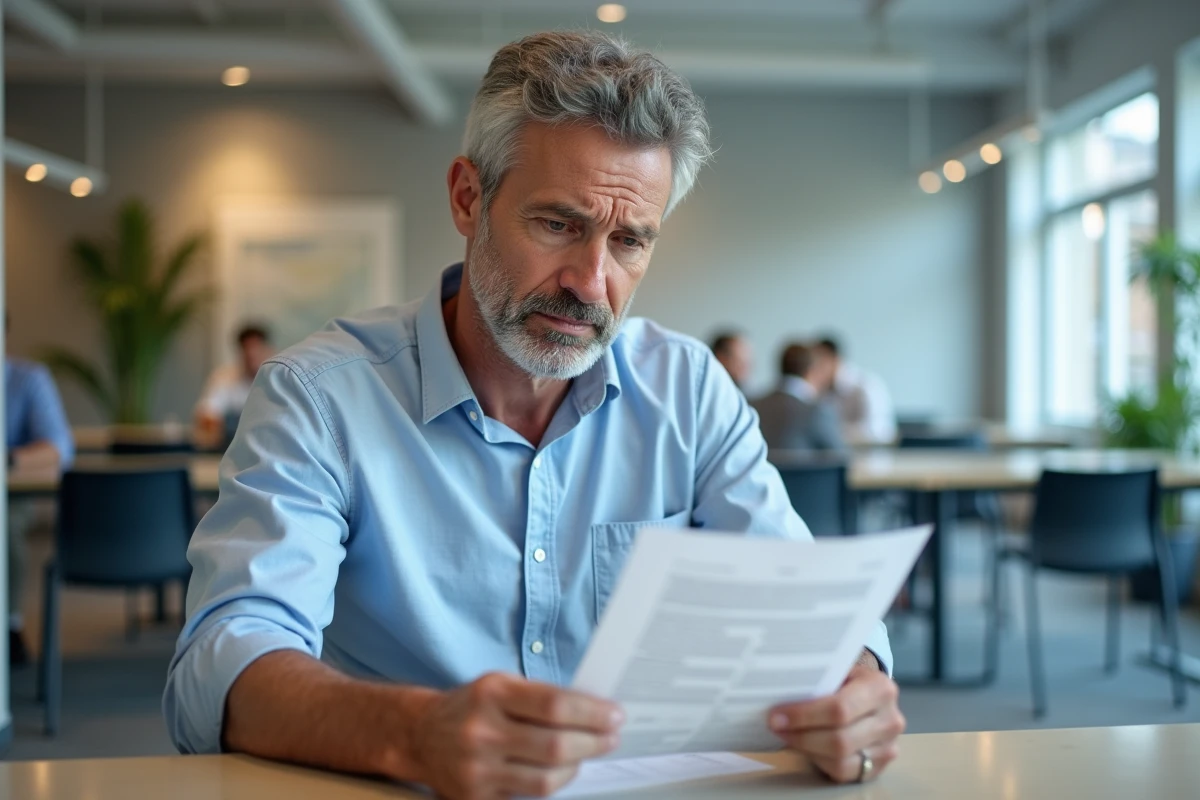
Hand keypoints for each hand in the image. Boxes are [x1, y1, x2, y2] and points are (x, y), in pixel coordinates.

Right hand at [409, 672, 623, 799]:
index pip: (554, 706)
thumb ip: (542, 696)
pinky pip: (527, 797)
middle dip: (593, 743)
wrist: (421, 735)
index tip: (614, 715)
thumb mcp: (500, 684)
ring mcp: (477, 770)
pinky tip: (560, 771)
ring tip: (586, 754)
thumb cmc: (472, 706)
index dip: (591, 713)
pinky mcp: (476, 798)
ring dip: (576, 767)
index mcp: (491, 694)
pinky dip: (551, 784)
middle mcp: (481, 732)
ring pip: (545, 780)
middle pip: (555, 747)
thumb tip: (594, 710)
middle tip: (611, 737)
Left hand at [767, 661, 904, 783]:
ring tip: (787, 735)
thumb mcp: (839, 671)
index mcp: (880, 688)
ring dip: (807, 749)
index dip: (805, 715)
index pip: (840, 708)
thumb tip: (778, 690)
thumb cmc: (848, 682)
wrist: (872, 699)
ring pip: (840, 759)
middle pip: (840, 739)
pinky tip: (805, 747)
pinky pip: (844, 772)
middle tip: (776, 726)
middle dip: (801, 734)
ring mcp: (887, 747)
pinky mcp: (878, 767)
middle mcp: (890, 719)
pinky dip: (819, 761)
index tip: (776, 715)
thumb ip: (818, 680)